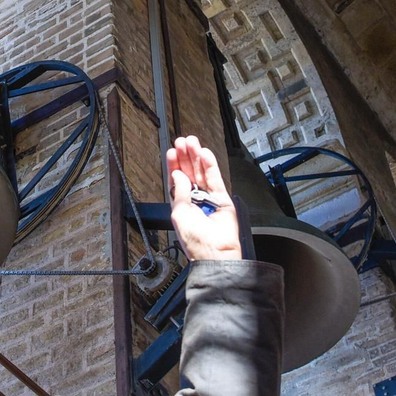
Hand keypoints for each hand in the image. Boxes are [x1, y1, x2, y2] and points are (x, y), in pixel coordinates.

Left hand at [167, 135, 242, 260]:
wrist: (214, 253)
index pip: (177, 181)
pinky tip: (204, 154)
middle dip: (185, 157)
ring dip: (196, 157)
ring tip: (192, 143)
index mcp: (182, 205)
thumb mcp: (179, 213)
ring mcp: (209, 199)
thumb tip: (179, 174)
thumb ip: (179, 192)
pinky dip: (210, 166)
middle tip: (182, 141)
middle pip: (190, 173)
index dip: (174, 165)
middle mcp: (195, 200)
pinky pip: (215, 179)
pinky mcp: (223, 199)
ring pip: (202, 173)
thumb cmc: (195, 241)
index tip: (172, 152)